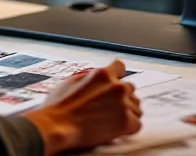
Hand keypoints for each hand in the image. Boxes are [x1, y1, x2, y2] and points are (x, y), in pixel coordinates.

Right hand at [24, 60, 141, 155]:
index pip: (120, 67)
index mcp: (102, 74)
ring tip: (112, 119)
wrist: (58, 125)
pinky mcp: (125, 122)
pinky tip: (116, 129)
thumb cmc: (59, 106)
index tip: (115, 81)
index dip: (118, 75)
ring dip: (127, 112)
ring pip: (136, 106)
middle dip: (122, 96)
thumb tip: (92, 77)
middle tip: (109, 106)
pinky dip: (129, 127)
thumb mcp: (71, 80)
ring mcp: (122, 104)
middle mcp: (116, 86)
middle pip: (130, 88)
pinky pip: (137, 124)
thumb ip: (88, 77)